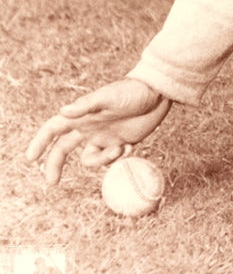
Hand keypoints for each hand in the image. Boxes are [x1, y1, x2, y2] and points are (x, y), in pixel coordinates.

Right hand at [25, 78, 171, 184]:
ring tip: (119, 149)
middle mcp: (90, 127)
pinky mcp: (120, 143)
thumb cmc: (132, 91)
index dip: (40, 141)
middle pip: (63, 149)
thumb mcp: (109, 97)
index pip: (54, 128)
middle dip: (54, 165)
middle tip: (52, 182)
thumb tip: (63, 111)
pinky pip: (111, 160)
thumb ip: (86, 106)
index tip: (31, 158)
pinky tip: (130, 146)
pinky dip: (118, 158)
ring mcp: (105, 136)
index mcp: (83, 115)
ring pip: (90, 159)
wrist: (159, 94)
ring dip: (101, 160)